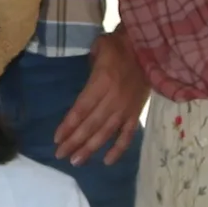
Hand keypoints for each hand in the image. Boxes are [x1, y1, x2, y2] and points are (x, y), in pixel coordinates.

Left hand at [53, 29, 146, 165]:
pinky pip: (128, 134)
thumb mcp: (99, 48)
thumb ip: (88, 66)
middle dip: (74, 142)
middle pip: (91, 125)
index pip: (81, 109)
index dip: (68, 125)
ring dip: (91, 148)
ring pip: (106, 133)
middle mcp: (113, 99)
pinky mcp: (137, 112)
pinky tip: (107, 161)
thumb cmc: (120, 45)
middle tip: (61, 155)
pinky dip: (118, 149)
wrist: (151, 46)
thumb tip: (83, 83)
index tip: (57, 139)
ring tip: (76, 161)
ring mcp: (126, 108)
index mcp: (102, 82)